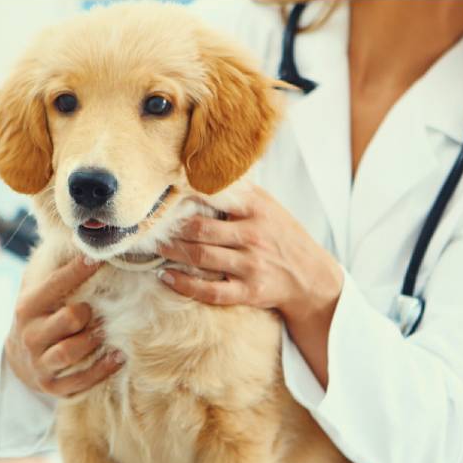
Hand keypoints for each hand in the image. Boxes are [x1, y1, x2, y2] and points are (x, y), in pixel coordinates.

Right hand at [5, 255, 123, 397]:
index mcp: (27, 307)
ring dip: (94, 340)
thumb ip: (51, 269)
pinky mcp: (52, 386)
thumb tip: (72, 237)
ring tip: (107, 331)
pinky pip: (80, 380)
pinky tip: (118, 356)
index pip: (54, 285)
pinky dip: (102, 369)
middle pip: (68, 319)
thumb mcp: (36, 293)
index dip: (77, 270)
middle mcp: (31, 335)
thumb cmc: (40, 317)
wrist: (20, 361)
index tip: (98, 258)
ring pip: (71, 351)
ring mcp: (40, 363)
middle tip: (96, 310)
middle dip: (87, 312)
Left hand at [156, 186, 343, 387]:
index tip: (162, 193)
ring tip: (154, 247)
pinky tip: (166, 277)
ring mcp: (251, 264)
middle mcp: (253, 235)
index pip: (214, 195)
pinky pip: (211, 290)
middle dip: (171, 228)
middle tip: (150, 227)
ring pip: (201, 257)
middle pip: (200, 229)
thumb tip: (201, 171)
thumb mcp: (268, 207)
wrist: (312, 278)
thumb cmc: (282, 237)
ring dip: (171, 252)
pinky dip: (185, 284)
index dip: (184, 194)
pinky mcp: (249, 291)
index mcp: (256, 209)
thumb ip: (239, 192)